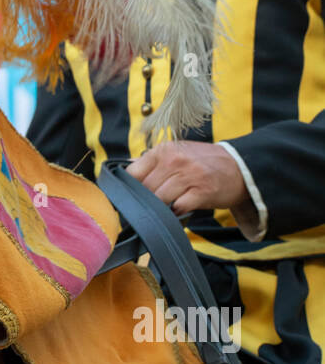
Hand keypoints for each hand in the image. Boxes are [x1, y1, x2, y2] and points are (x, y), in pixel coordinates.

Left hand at [126, 142, 250, 216]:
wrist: (239, 167)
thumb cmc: (202, 163)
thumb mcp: (176, 153)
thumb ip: (151, 163)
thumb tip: (123, 174)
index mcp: (164, 150)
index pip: (132, 174)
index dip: (128, 189)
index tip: (130, 199)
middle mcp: (175, 160)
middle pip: (145, 190)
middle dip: (145, 202)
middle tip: (150, 208)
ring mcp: (189, 176)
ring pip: (159, 199)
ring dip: (161, 208)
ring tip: (167, 206)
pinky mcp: (202, 192)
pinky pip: (178, 208)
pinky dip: (176, 213)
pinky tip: (180, 209)